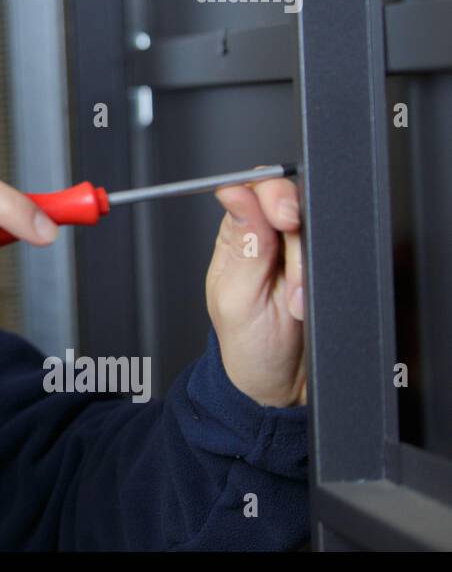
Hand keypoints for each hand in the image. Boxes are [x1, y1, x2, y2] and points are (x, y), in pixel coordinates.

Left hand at [206, 169, 306, 406]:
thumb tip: (233, 194)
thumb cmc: (246, 341)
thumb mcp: (235, 296)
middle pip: (294, 206)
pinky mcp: (324, 269)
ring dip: (308, 271)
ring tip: (293, 303)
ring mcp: (299, 253)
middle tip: (291, 278)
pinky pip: (338, 258)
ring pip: (319, 233)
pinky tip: (306, 305)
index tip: (283, 217)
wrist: (278, 381)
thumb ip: (241, 244)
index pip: (256, 189)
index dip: (273, 195)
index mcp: (237, 234)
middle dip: (296, 245)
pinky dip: (324, 283)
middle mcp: (268, 236)